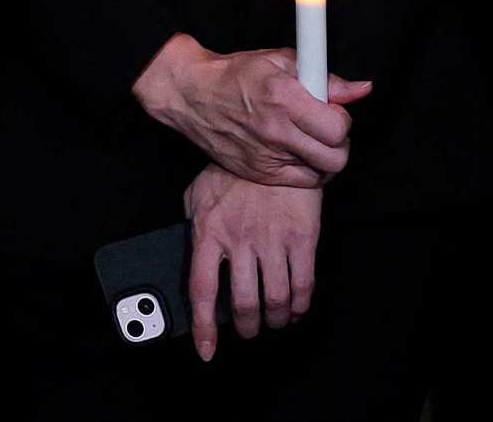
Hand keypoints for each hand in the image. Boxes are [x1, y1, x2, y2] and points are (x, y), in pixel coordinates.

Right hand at [131, 33, 365, 189]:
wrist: (192, 94)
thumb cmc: (236, 74)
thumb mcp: (280, 62)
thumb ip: (325, 78)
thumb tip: (362, 89)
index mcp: (284, 97)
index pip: (338, 127)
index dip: (342, 119)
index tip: (333, 111)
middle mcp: (276, 131)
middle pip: (336, 157)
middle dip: (339, 142)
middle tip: (327, 129)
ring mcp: (266, 157)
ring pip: (322, 173)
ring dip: (324, 157)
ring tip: (311, 140)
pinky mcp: (258, 173)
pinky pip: (301, 182)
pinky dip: (306, 170)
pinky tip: (297, 153)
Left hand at [183, 168, 322, 361]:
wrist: (275, 141)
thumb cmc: (233, 172)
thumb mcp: (199, 195)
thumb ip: (194, 228)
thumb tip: (189, 262)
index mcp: (209, 231)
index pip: (202, 291)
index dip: (204, 327)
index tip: (207, 350)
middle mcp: (240, 240)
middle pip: (244, 304)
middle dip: (247, 328)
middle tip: (248, 330)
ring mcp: (272, 240)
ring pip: (275, 300)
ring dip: (274, 320)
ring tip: (272, 322)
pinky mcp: (301, 237)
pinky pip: (303, 285)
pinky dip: (299, 306)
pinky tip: (295, 309)